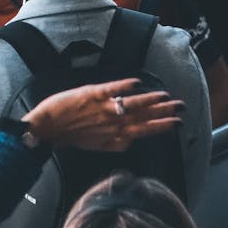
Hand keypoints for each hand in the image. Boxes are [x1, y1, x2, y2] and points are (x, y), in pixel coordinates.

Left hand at [22, 79, 182, 151]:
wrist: (46, 128)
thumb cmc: (68, 136)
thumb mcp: (95, 144)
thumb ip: (113, 141)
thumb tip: (128, 139)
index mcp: (113, 138)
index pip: (143, 131)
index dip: (160, 127)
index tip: (175, 123)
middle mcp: (112, 125)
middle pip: (143, 119)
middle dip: (164, 114)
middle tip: (181, 108)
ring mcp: (103, 109)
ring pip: (132, 105)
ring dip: (150, 101)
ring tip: (165, 97)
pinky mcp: (92, 95)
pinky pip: (112, 89)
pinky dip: (124, 86)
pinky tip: (137, 83)